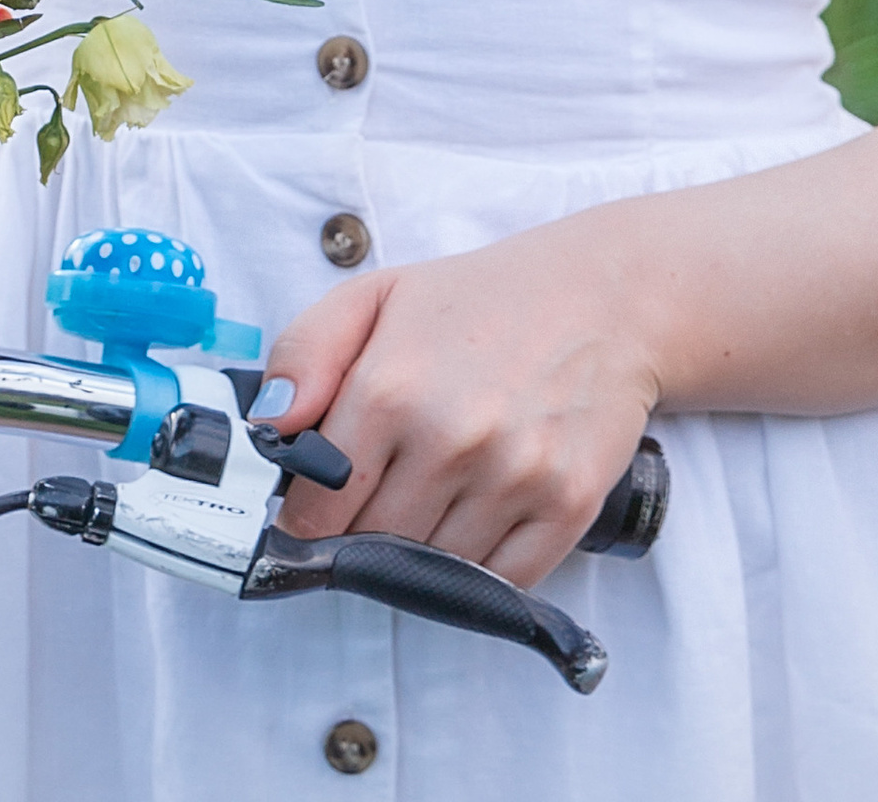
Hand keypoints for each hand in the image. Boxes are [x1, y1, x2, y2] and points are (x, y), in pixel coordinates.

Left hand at [260, 221, 657, 588]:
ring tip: (434, 494)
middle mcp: (452, 438)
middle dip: (363, 532)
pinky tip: (479, 514)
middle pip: (372, 546)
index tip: (316, 507)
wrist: (604, 297)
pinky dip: (482, 566)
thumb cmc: (481, 301)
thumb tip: (273, 424)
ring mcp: (514, 477)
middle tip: (380, 493)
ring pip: (433, 570)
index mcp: (392, 387)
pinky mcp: (567, 507)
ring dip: (422, 550)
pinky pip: (500, 582)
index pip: (317, 507)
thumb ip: (305, 353)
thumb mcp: (376, 296)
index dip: (308, 515)